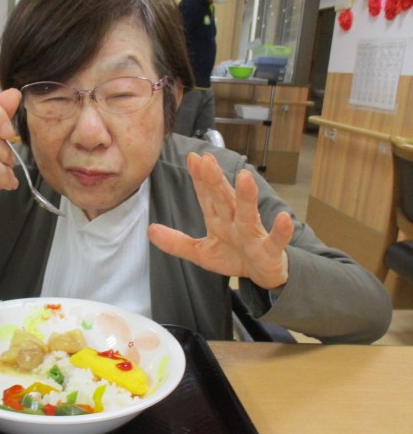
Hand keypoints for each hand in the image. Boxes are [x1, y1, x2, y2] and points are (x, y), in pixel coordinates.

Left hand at [148, 152, 293, 288]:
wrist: (261, 275)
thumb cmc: (233, 257)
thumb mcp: (200, 252)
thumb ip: (176, 242)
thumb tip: (150, 230)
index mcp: (219, 219)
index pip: (206, 196)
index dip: (199, 178)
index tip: (192, 158)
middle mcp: (235, 221)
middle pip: (224, 199)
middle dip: (215, 180)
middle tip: (207, 160)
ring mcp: (252, 234)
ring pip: (249, 214)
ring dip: (247, 196)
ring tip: (244, 176)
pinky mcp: (269, 250)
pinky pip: (275, 240)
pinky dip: (280, 231)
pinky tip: (284, 218)